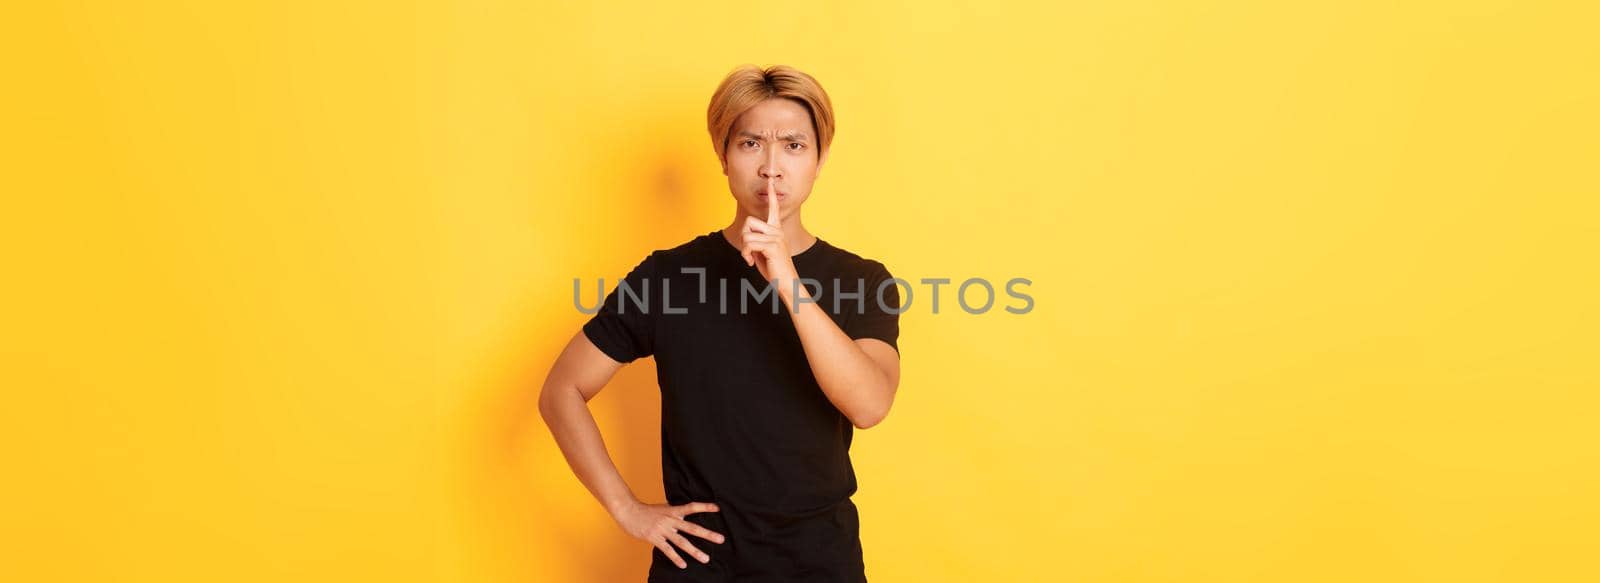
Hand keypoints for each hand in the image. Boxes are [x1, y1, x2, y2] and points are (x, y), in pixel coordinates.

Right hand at [611, 500, 725, 568]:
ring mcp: (663, 530)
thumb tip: (684, 513)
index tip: (718, 509)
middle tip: (721, 539)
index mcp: (673, 511)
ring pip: (682, 542)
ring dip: (695, 551)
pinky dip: (676, 558)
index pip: (691, 507)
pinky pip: (667, 550)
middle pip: (692, 528)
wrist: (628, 511)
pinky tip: (683, 565)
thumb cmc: (646, 511)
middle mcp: (670, 520)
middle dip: (707, 534)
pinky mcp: (654, 538)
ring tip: (705, 558)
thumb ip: (674, 511)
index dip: (704, 507)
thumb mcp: (663, 508)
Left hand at [740, 181, 800, 298]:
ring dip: (744, 249)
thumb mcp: (762, 252)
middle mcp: (777, 231)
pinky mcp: (772, 246)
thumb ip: (756, 241)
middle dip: (744, 236)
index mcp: (776, 230)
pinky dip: (745, 254)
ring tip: (750, 258)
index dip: (771, 195)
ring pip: (747, 234)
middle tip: (748, 250)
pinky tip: (751, 262)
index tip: (770, 182)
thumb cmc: (774, 269)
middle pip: (749, 221)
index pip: (774, 209)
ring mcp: (776, 238)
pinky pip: (748, 244)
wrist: (786, 283)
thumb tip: (747, 237)